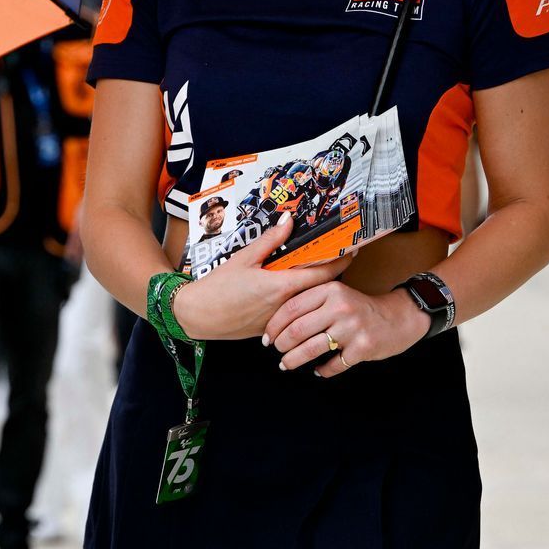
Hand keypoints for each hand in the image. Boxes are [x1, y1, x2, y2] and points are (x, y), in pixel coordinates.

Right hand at [172, 215, 351, 341]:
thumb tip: (288, 221)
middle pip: (318, 289)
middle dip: (328, 273)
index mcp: (281, 286)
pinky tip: (286, 292)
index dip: (340, 262)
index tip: (351, 252)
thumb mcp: (243, 258)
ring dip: (311, 288)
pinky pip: (290, 312)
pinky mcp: (270, 327)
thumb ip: (270, 240)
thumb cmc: (217, 288)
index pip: (323, 274)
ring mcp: (278, 319)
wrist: (197, 315)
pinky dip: (294, 300)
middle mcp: (284, 306)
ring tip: (309, 273)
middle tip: (332, 257)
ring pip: (305, 301)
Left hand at [266, 280, 428, 375]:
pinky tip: (317, 369)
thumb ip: (312, 301)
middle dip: (282, 344)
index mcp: (331, 290)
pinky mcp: (362, 348)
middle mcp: (341, 307)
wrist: (398, 317)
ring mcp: (352, 328)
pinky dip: (322, 370)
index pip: (291, 308)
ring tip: (286, 364)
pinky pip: (333, 365)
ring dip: (294, 360)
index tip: (266, 337)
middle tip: (277, 350)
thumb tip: (276, 321)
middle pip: (298, 330)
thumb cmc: (360, 307)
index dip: (274, 326)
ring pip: (311, 349)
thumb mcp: (337, 294)